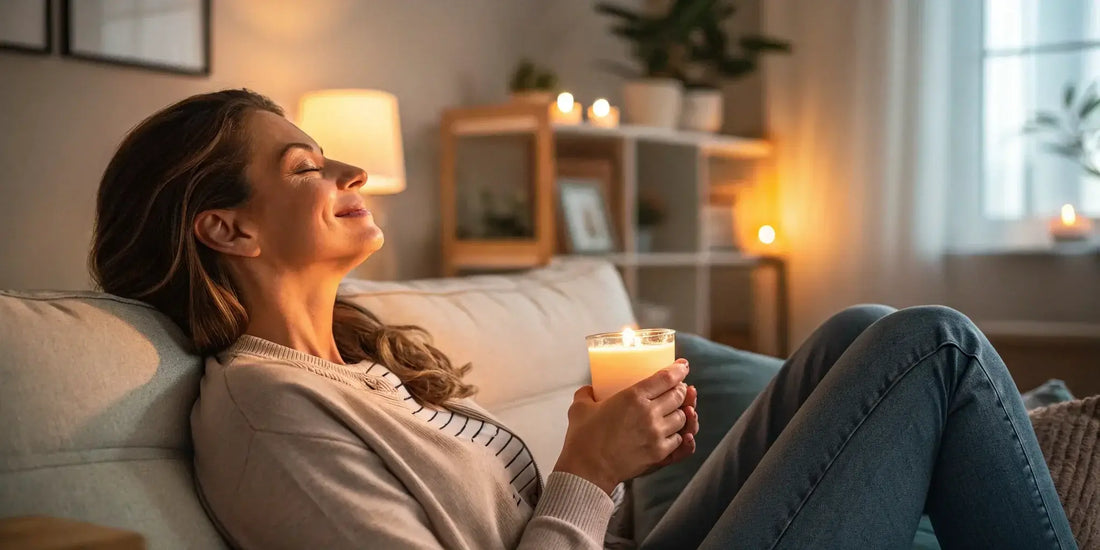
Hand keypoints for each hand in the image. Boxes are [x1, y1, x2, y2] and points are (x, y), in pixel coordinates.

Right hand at [553, 360, 699, 493]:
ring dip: (682, 412)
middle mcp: (650, 414)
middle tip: (677, 388)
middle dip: (681, 389)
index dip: (679, 370)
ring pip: (683, 418)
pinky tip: (677, 432)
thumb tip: (589, 390)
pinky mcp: (659, 454)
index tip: (683, 366)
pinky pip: (680, 441)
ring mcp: (657, 435)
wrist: (586, 470)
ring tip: (675, 410)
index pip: (666, 378)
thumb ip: (586, 393)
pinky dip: (680, 435)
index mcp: (633, 397)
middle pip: (678, 396)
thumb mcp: (580, 408)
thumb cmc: (583, 438)